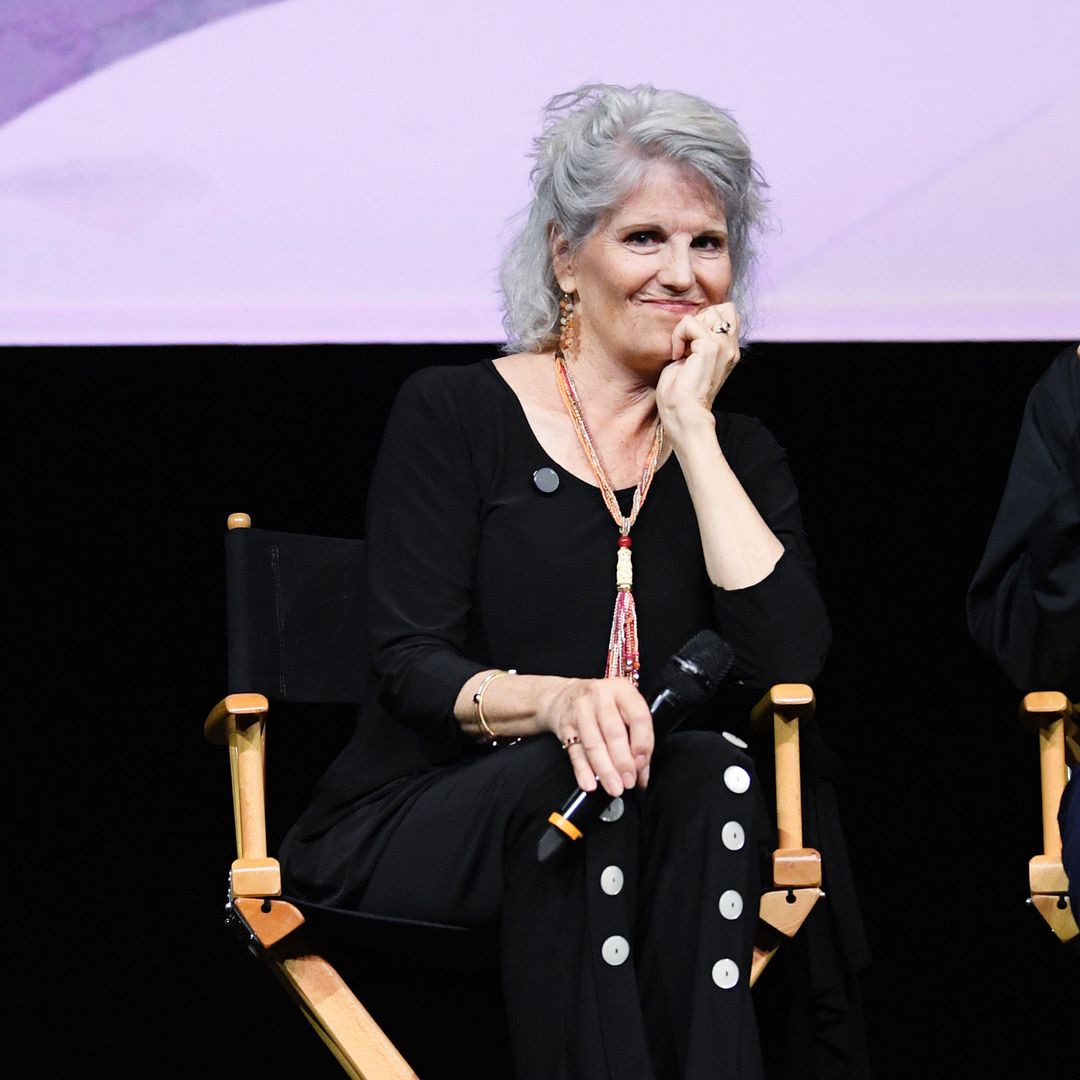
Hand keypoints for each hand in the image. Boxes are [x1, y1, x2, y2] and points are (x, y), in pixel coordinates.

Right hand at [542, 677, 653, 796]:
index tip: (642, 765)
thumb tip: (642, 773)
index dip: (643, 744)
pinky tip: (590, 784)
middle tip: (629, 782)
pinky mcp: (565, 726)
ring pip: (594, 744)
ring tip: (614, 787)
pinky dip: (583, 771)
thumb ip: (636, 737)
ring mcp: (580, 710)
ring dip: (605, 770)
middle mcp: (600, 696)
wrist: (565, 695)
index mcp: (622, 690)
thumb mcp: (623, 708)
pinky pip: (575, 752)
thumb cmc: (603, 706)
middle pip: (614, 732)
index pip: (638, 717)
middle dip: (623, 761)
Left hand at [657, 302, 740, 437]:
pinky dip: (678, 336)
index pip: (727, 312)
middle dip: (697, 321)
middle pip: (720, 308)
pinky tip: (677, 356)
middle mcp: (731, 347)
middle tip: (686, 347)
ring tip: (682, 351)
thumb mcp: (692, 359)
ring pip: (706, 312)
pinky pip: (689, 323)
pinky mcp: (711, 348)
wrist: (682, 414)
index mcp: (729, 350)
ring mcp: (723, 347)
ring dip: (686, 329)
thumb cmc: (680, 393)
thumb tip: (691, 320)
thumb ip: (698, 339)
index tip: (691, 344)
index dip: (705, 319)